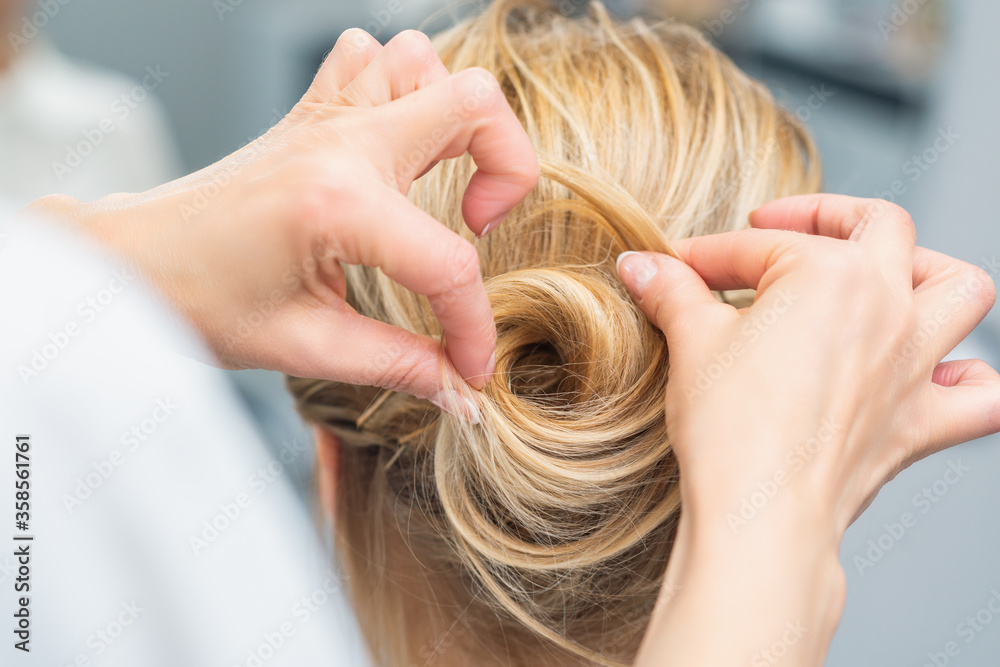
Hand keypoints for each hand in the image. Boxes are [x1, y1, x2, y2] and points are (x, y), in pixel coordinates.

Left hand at [27, 29, 538, 412]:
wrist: (130, 264)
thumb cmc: (198, 302)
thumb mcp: (302, 347)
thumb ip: (397, 365)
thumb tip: (460, 392)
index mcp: (338, 203)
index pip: (449, 263)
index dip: (474, 327)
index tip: (470, 369)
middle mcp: (339, 143)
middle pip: (474, 105)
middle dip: (511, 169)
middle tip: (479, 226)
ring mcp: (324, 118)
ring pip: (424, 62)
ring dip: (454, 116)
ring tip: (440, 177)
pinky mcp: (309, 114)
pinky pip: (371, 59)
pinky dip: (400, 88)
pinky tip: (393, 146)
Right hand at [618, 193, 998, 533]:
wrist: (761, 513)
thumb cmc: (731, 429)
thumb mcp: (691, 342)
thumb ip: (673, 291)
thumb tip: (641, 266)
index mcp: (830, 274)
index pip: (759, 246)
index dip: (708, 254)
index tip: (677, 269)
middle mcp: (888, 307)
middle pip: (880, 226)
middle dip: (825, 216)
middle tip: (777, 231)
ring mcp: (913, 364)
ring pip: (961, 289)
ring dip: (927, 270)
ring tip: (884, 274)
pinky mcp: (921, 422)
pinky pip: (982, 395)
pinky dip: (969, 378)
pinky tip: (938, 372)